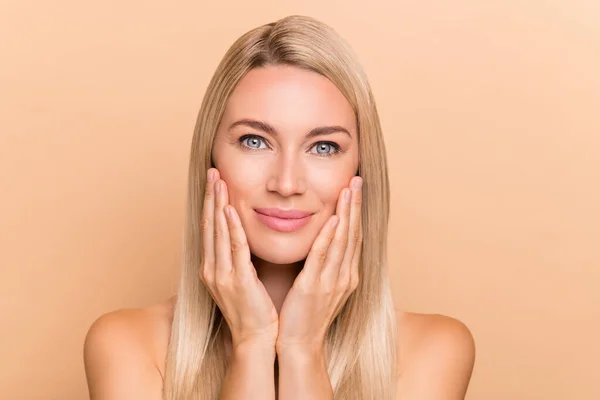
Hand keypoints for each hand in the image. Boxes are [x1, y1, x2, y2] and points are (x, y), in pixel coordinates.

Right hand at [199, 168, 278, 349]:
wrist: (256, 338)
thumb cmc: (253, 308)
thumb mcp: (241, 278)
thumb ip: (239, 257)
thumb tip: (242, 236)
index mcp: (213, 267)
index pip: (211, 228)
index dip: (211, 203)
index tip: (215, 181)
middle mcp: (212, 268)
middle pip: (210, 225)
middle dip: (211, 196)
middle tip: (212, 171)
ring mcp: (221, 275)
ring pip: (218, 232)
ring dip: (217, 204)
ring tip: (218, 181)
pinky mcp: (236, 281)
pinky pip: (234, 249)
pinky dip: (230, 228)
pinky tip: (228, 210)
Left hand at [276, 176, 363, 352]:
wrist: (299, 344)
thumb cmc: (305, 315)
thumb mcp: (321, 285)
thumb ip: (325, 263)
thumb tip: (325, 242)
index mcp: (346, 275)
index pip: (353, 236)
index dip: (355, 211)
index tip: (355, 188)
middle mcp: (344, 276)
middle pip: (353, 234)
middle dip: (355, 205)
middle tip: (357, 179)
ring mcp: (332, 282)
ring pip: (342, 241)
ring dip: (347, 213)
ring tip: (349, 190)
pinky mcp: (314, 288)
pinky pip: (323, 258)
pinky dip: (330, 237)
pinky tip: (334, 220)